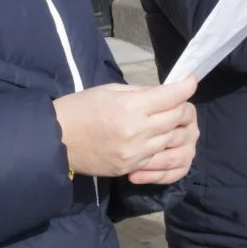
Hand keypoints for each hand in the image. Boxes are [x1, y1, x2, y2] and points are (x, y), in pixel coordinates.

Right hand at [56, 77, 198, 179]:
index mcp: (131, 108)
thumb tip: (164, 93)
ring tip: (170, 118)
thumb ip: (141, 92)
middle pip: (177, 118)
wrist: (55, 141)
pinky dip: (161, 144)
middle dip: (183, 106)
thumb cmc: (79, 108)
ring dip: (175, 127)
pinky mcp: (130, 167)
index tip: (191, 80)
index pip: (171, 97)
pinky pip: (156, 155)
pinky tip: (155, 136)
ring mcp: (135, 153)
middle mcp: (138, 131)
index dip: (185, 87)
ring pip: (171, 139)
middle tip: (180, 100)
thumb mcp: (110, 91)